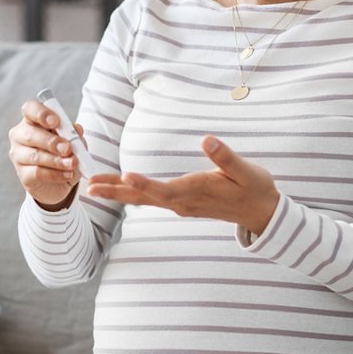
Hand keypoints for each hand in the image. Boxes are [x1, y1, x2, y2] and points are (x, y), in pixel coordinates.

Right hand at [8, 99, 87, 209]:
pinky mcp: (22, 175)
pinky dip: (56, 174)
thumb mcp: (73, 141)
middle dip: (51, 142)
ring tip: (73, 163)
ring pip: (35, 156)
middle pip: (30, 134)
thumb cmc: (62, 153)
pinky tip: (68, 174)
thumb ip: (74, 134)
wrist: (58, 182)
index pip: (30, 109)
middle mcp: (20, 135)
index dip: (41, 114)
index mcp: (31, 120)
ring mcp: (18, 156)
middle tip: (68, 148)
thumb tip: (77, 129)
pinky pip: (38, 173)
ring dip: (56, 160)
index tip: (56, 122)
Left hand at [86, 136, 280, 235]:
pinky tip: (119, 188)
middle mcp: (184, 202)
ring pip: (144, 200)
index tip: (126, 176)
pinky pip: (150, 200)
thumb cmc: (255, 189)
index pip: (165, 190)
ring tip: (93, 187)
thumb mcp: (246, 171)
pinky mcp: (181, 203)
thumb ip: (225, 157)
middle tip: (90, 187)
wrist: (262, 213)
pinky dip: (131, 193)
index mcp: (197, 192)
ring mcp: (181, 205)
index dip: (145, 184)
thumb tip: (207, 140)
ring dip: (118, 193)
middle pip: (144, 199)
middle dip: (117, 191)